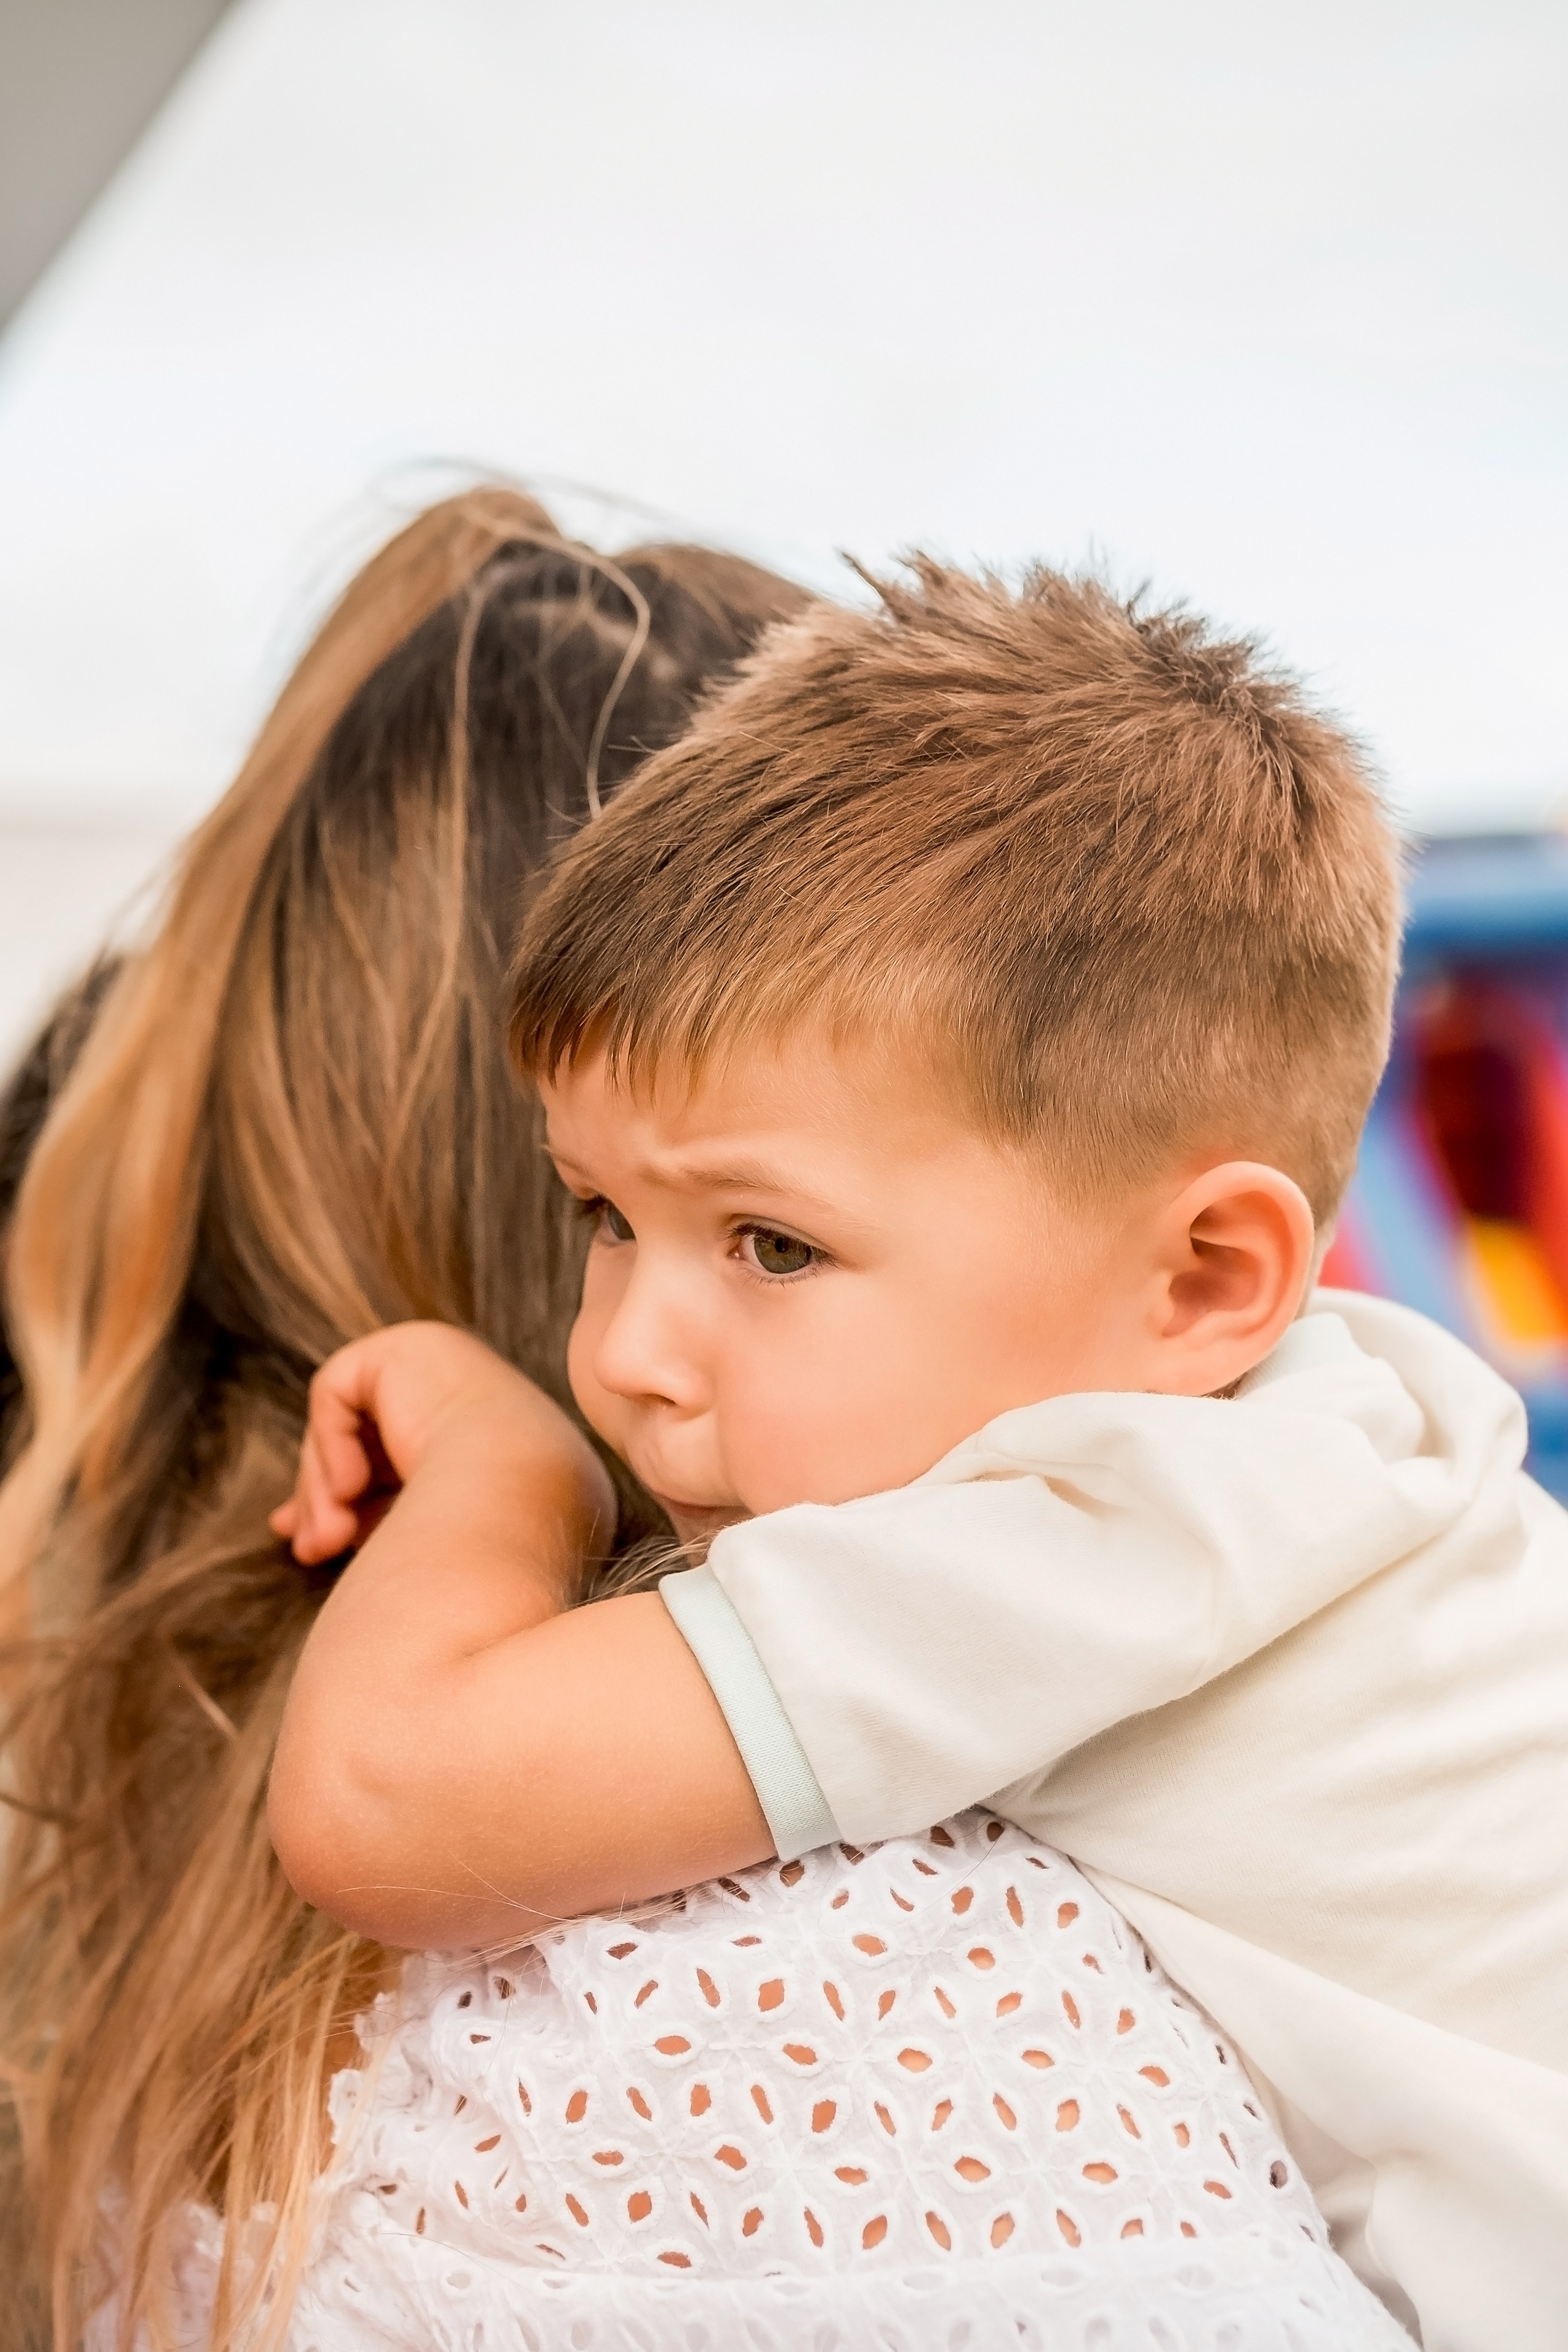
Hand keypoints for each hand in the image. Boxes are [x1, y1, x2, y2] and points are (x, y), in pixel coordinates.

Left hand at [271, 1322, 613, 1566]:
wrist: (511, 1505)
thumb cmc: (482, 1540)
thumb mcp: (420, 1533)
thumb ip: (369, 1520)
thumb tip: (297, 1533)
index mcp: (489, 1435)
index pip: (396, 1459)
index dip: (346, 1501)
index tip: (311, 1545)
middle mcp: (466, 1390)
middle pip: (366, 1441)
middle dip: (323, 1497)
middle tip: (309, 1549)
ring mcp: (438, 1361)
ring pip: (345, 1424)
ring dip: (323, 1487)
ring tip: (327, 1540)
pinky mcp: (405, 1347)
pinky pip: (337, 1394)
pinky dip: (331, 1445)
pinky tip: (350, 1488)